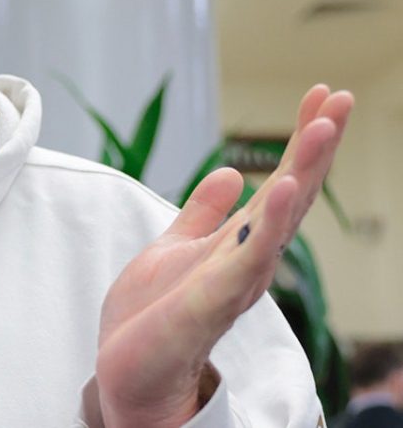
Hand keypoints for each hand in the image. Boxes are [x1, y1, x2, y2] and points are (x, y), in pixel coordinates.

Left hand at [94, 85, 352, 426]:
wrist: (128, 376)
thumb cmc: (153, 319)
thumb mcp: (173, 249)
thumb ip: (203, 214)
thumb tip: (232, 171)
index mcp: (238, 243)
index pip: (279, 182)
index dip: (300, 139)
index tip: (322, 92)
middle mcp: (247, 261)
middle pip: (290, 194)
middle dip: (314, 146)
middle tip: (340, 97)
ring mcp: (233, 281)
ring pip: (278, 220)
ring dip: (302, 171)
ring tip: (322, 126)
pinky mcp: (209, 303)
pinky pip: (244, 259)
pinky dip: (267, 224)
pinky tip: (282, 188)